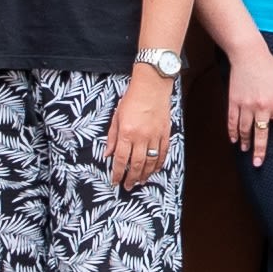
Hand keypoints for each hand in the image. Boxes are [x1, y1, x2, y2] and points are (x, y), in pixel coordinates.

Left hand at [107, 62, 174, 189]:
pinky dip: (159, 163)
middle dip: (131, 177)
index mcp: (126, 132)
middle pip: (137, 164)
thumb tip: (107, 154)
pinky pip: (163, 153)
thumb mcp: (117, 116)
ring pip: (151, 161)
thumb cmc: (132, 98)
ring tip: (140, 181)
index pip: (121, 159)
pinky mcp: (165, 133)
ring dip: (145, 174)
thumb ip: (112, 137)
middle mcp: (141, 137)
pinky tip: (155, 169)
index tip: (115, 181)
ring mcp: (155, 136)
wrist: (152, 85)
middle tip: (128, 186)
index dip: (118, 173)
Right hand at [226, 44, 272, 164]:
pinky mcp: (234, 101)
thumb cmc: (271, 67)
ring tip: (246, 152)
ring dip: (245, 142)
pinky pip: (232, 120)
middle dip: (260, 150)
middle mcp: (261, 106)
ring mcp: (246, 104)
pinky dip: (232, 131)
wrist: (248, 55)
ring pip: (245, 129)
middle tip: (259, 164)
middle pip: (261, 133)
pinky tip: (234, 140)